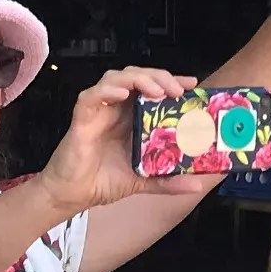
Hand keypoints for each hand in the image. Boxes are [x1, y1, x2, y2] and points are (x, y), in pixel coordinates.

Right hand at [37, 66, 200, 216]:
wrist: (74, 196)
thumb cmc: (103, 181)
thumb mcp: (143, 180)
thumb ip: (168, 180)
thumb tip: (196, 184)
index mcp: (132, 118)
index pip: (153, 88)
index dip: (172, 81)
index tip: (191, 84)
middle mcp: (117, 109)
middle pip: (137, 76)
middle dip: (159, 76)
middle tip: (177, 89)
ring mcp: (100, 111)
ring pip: (116, 78)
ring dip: (138, 78)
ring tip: (157, 91)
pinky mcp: (82, 118)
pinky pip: (91, 96)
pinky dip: (107, 90)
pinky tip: (122, 93)